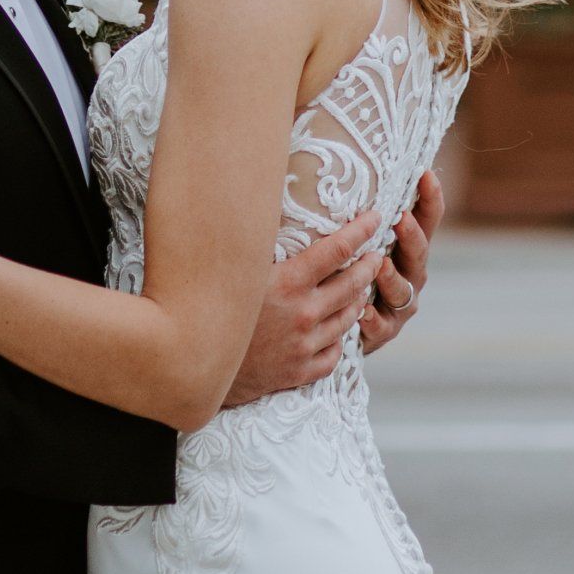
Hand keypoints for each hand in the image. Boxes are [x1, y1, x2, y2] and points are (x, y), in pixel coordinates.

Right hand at [222, 211, 382, 404]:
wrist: (196, 360)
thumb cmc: (212, 303)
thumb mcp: (238, 266)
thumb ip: (260, 241)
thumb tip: (265, 202)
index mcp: (289, 282)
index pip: (337, 249)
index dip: (360, 231)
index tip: (375, 218)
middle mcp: (303, 313)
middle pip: (351, 284)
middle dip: (369, 265)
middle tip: (377, 254)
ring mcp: (303, 345)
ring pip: (347, 319)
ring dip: (358, 300)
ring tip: (361, 288)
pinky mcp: (299, 371)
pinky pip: (333, 354)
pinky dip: (339, 339)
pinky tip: (338, 329)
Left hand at [359, 168, 442, 355]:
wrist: (340, 322)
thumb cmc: (348, 265)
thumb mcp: (359, 235)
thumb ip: (359, 209)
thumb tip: (345, 160)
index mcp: (407, 247)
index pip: (426, 219)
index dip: (430, 198)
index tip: (426, 174)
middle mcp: (411, 274)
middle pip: (418, 252)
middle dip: (411, 235)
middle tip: (401, 219)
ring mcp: (400, 305)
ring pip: (402, 289)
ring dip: (391, 276)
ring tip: (379, 265)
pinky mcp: (384, 331)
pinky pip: (381, 326)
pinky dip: (373, 319)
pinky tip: (362, 312)